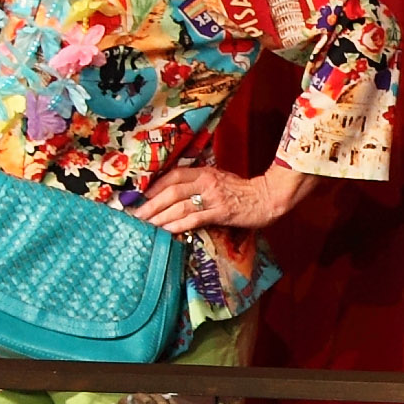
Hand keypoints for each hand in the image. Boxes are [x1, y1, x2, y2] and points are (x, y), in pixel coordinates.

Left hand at [137, 160, 305, 233]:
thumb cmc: (242, 191)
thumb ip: (199, 183)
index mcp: (204, 171)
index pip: (173, 176)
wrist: (267, 198)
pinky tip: (166, 231)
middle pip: (171, 192)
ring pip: (179, 206)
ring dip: (159, 217)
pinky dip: (177, 225)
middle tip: (136, 216)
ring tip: (145, 227)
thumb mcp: (219, 180)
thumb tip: (175, 193)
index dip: (155, 186)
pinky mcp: (221, 212)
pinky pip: (193, 219)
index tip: (140, 197)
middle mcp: (206, 182)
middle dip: (150, 205)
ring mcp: (213, 197)